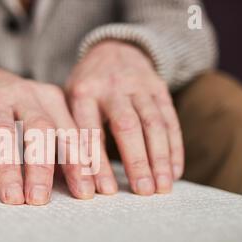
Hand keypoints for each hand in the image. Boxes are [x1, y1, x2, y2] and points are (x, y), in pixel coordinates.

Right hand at [0, 57, 94, 204]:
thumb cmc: (16, 106)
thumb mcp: (41, 116)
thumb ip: (57, 145)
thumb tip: (75, 185)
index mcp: (52, 100)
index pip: (70, 134)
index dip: (79, 164)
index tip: (84, 193)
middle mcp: (27, 96)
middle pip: (40, 131)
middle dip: (42, 168)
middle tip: (40, 199)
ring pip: (4, 134)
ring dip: (9, 169)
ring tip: (12, 198)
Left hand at [66, 41, 183, 194]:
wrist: (114, 49)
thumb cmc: (86, 87)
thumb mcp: (69, 100)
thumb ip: (70, 131)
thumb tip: (67, 177)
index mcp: (84, 93)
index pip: (91, 131)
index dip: (98, 163)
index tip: (105, 191)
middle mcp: (112, 87)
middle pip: (127, 126)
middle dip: (136, 161)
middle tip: (143, 191)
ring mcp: (139, 86)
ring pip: (153, 123)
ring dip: (160, 158)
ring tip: (162, 187)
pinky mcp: (159, 88)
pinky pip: (170, 120)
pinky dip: (174, 147)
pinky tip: (175, 171)